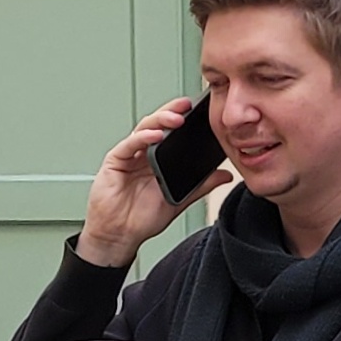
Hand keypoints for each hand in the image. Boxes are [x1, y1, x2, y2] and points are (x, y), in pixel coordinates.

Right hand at [74, 97, 232, 267]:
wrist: (120, 235)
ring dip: (159, 121)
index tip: (200, 112)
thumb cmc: (141, 218)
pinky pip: (129, 145)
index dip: (183, 119)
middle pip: (157, 124)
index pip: (171, 132)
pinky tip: (154, 135)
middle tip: (187, 105)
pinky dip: (142, 138)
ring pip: (143, 129)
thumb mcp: (179, 199)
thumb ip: (201, 185)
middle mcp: (142, 153)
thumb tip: (225, 175)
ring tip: (176, 118)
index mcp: (157, 159)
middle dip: (172, 112)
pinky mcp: (115, 162)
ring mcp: (128, 155)